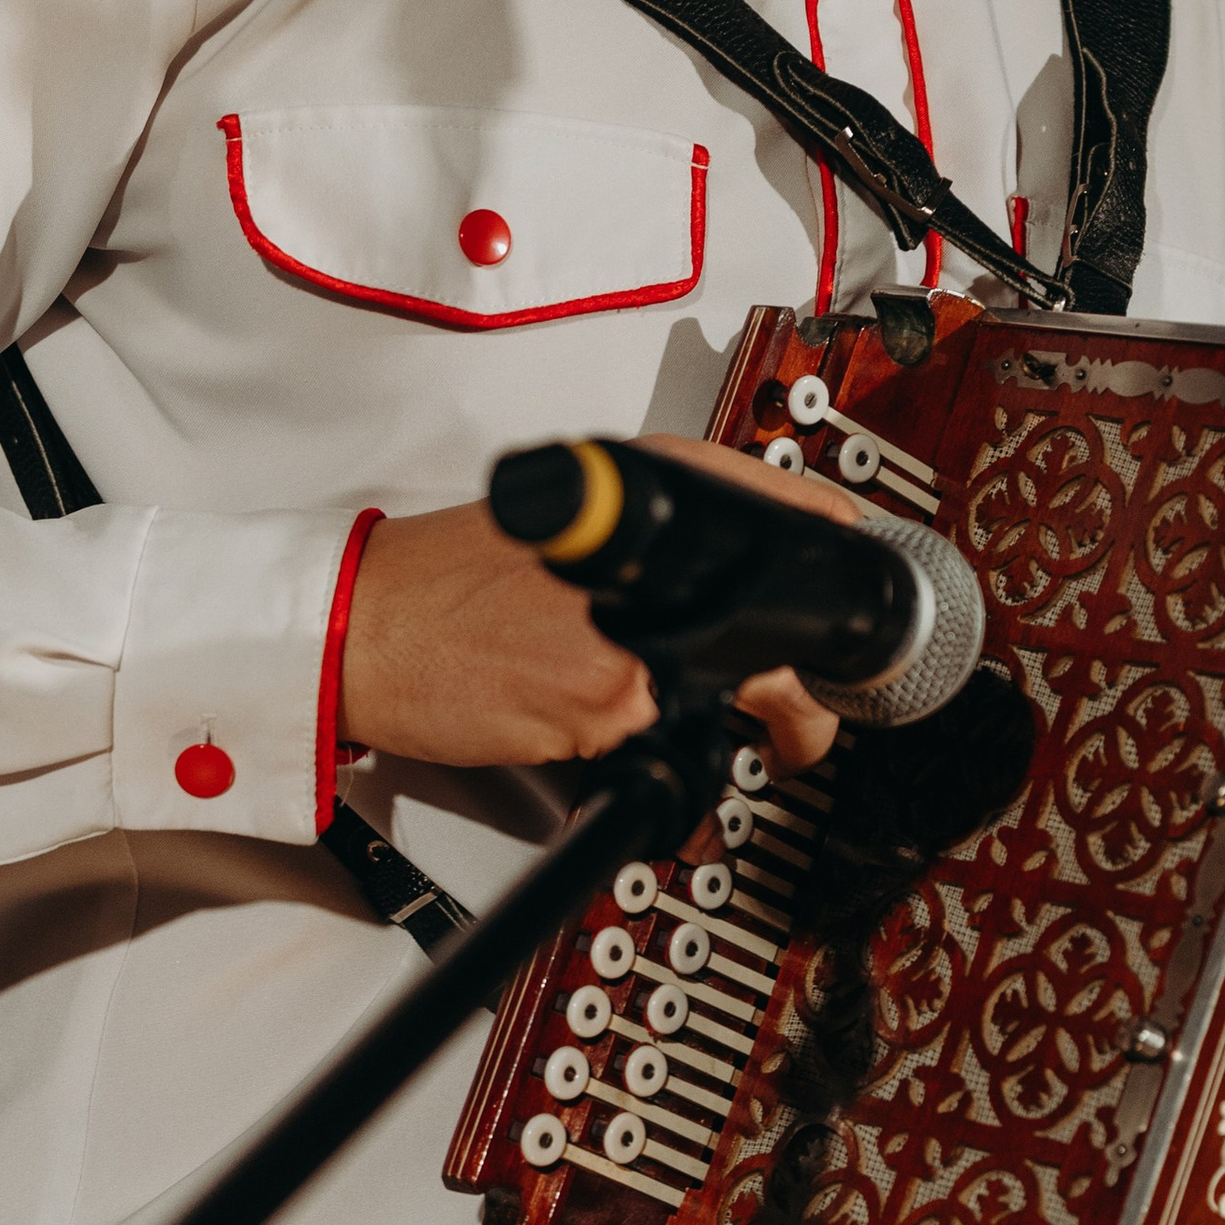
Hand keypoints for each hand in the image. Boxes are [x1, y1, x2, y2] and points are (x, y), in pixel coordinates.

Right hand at [337, 433, 850, 775]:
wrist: (365, 626)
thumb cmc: (449, 579)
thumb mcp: (570, 516)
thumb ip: (657, 528)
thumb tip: (753, 561)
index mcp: (648, 480)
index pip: (798, 506)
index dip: (839, 562)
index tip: (859, 600)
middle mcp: (652, 545)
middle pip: (787, 620)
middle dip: (811, 686)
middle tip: (814, 711)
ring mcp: (632, 625)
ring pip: (735, 692)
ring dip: (742, 728)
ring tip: (725, 737)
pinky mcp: (604, 700)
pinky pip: (662, 738)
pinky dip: (645, 744)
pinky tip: (601, 726)